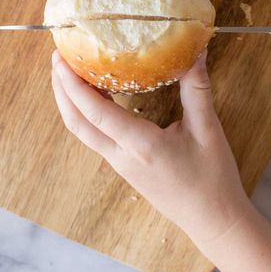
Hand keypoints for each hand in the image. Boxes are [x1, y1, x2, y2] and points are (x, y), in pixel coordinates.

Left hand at [51, 50, 250, 248]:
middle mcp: (122, 156)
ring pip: (83, 130)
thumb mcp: (207, 129)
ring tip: (70, 70)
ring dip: (71, 101)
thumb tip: (195, 50)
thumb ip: (197, 88)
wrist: (213, 221)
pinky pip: (96, 135)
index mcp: (140, 146)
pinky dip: (88, 111)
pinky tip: (98, 92)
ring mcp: (120, 163)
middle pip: (76, 123)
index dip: (73, 84)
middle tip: (57, 57)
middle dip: (61, 89)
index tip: (61, 58)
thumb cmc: (212, 179)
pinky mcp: (124, 165)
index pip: (95, 112)